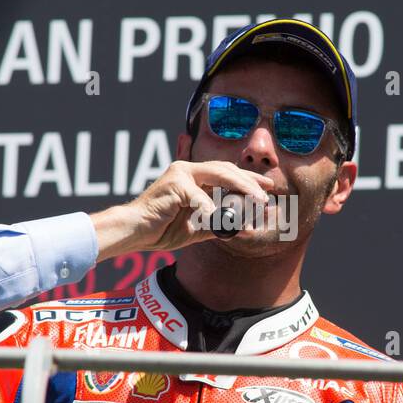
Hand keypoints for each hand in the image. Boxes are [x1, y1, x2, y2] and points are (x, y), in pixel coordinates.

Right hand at [90, 160, 272, 260]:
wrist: (135, 232)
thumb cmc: (161, 229)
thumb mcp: (198, 227)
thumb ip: (220, 224)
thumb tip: (247, 227)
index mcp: (193, 177)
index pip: (226, 172)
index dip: (248, 179)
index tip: (267, 188)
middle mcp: (187, 170)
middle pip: (226, 169)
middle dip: (250, 182)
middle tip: (267, 195)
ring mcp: (180, 174)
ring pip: (218, 175)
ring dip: (240, 189)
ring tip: (256, 202)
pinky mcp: (173, 184)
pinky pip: (199, 197)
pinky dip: (211, 209)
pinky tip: (219, 219)